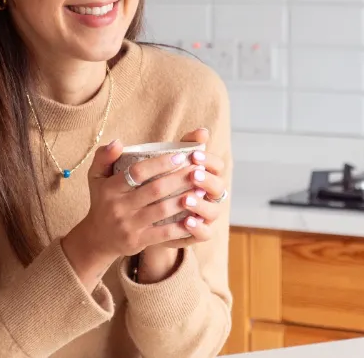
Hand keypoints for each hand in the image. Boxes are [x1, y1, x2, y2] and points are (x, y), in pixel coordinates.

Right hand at [60, 138, 203, 289]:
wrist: (97, 238)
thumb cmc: (102, 201)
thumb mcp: (96, 177)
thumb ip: (104, 156)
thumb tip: (117, 142)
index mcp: (110, 188)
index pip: (138, 172)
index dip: (160, 163)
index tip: (180, 156)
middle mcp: (118, 206)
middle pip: (155, 190)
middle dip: (180, 179)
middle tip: (198, 170)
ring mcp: (128, 225)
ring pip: (163, 210)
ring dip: (185, 199)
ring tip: (201, 190)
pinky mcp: (138, 241)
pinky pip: (164, 233)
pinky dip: (181, 225)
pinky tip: (195, 217)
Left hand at [147, 128, 227, 251]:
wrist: (144, 216)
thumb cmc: (156, 184)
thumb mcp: (164, 165)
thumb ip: (183, 146)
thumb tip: (202, 131)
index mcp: (205, 176)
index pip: (217, 165)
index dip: (209, 160)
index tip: (194, 155)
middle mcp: (209, 196)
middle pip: (219, 187)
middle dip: (207, 180)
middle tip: (193, 174)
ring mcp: (205, 216)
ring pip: (214, 211)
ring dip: (201, 205)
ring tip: (186, 200)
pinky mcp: (197, 233)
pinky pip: (205, 233)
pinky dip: (198, 228)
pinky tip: (186, 222)